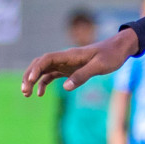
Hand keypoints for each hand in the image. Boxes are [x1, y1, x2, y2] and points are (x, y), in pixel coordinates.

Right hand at [22, 28, 138, 97]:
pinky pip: (52, 75)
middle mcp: (64, 58)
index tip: (30, 80)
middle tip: (24, 91)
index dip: (36, 69)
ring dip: (32, 80)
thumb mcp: (100, 66)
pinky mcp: (70, 69)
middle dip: (29, 76)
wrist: (119, 49)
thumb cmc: (111, 55)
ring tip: (26, 94)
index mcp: (70, 55)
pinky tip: (40, 94)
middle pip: (39, 64)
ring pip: (43, 70)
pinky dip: (43, 83)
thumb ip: (83, 75)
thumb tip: (65, 87)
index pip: (46, 59)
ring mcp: (66, 64)